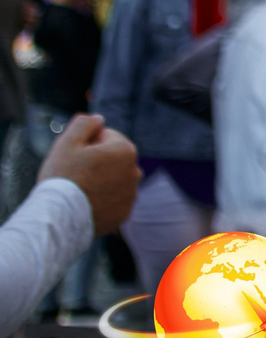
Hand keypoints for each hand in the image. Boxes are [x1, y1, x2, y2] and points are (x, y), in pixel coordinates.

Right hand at [38, 115, 138, 235]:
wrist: (60, 218)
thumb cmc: (62, 178)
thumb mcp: (67, 142)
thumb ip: (85, 123)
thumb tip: (98, 118)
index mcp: (125, 150)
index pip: (105, 137)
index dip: (86, 144)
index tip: (74, 157)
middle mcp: (135, 172)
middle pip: (111, 159)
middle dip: (96, 162)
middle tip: (74, 174)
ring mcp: (131, 195)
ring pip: (113, 180)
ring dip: (100, 181)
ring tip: (79, 191)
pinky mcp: (124, 213)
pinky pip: (112, 201)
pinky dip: (102, 201)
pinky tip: (85, 204)